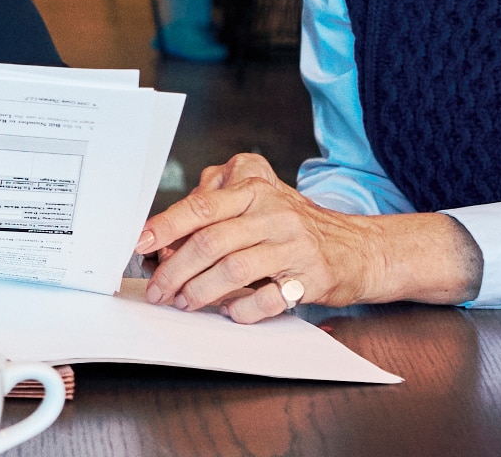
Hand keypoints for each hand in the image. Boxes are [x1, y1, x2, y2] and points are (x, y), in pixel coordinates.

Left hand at [134, 153, 480, 323]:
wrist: (359, 247)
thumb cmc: (294, 224)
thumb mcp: (256, 195)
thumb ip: (213, 200)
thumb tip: (169, 232)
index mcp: (254, 187)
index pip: (201, 206)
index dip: (166, 226)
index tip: (141, 244)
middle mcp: (274, 211)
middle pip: (211, 241)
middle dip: (175, 269)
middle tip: (157, 288)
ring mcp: (294, 244)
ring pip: (234, 269)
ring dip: (200, 291)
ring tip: (184, 302)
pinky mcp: (312, 276)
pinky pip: (268, 298)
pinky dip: (241, 309)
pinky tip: (229, 312)